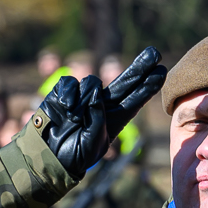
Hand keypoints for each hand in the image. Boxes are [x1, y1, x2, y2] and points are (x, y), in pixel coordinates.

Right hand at [38, 48, 163, 177]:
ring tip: (74, 118)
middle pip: (125, 82)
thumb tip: (96, 93)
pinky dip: (68, 94)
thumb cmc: (72, 155)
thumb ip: (98, 120)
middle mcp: (102, 105)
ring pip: (92, 82)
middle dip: (140, 67)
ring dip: (85, 98)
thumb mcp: (92, 144)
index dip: (148, 86)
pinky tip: (65, 108)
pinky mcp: (65, 91)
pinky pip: (71, 82)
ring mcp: (84, 97)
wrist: (45, 154)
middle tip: (155, 52)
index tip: (162, 71)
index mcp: (114, 120)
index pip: (134, 100)